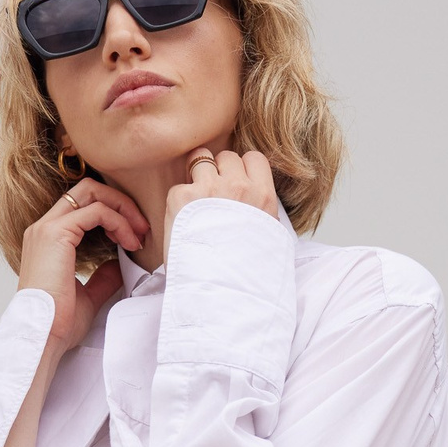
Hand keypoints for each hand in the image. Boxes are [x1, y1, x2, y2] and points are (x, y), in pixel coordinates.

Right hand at [18, 180, 146, 356]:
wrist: (44, 336)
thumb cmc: (59, 323)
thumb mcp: (87, 295)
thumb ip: (102, 276)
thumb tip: (119, 264)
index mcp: (48, 239)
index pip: (82, 204)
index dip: (113, 212)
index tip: (134, 237)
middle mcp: (44, 227)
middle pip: (87, 190)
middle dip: (120, 203)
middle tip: (142, 228)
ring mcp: (47, 228)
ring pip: (92, 193)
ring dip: (123, 210)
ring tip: (139, 236)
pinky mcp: (56, 234)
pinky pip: (96, 212)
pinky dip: (118, 222)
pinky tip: (129, 242)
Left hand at [160, 148, 282, 263]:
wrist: (221, 290)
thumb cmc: (244, 270)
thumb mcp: (267, 236)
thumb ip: (261, 210)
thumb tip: (254, 197)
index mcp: (262, 196)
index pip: (254, 158)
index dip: (243, 167)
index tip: (237, 181)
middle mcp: (238, 186)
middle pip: (226, 156)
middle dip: (219, 169)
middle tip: (214, 193)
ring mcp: (209, 189)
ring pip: (200, 159)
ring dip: (197, 174)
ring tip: (196, 200)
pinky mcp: (182, 197)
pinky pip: (179, 186)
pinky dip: (179, 200)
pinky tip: (185, 221)